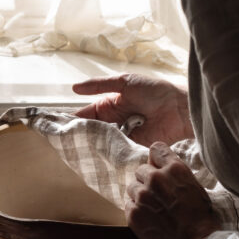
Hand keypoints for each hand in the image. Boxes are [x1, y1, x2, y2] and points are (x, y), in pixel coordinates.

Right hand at [72, 73, 192, 145]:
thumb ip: (99, 85)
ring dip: (92, 145)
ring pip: (102, 143)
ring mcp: (123, 137)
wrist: (179, 108)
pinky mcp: (133, 148)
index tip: (59, 127)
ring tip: (76, 148)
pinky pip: (116, 152)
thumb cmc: (154, 91)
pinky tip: (96, 156)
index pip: (87, 115)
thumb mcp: (124, 82)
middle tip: (64, 141)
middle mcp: (114, 123)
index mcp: (111, 106)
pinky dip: (107, 154)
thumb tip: (74, 88)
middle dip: (80, 135)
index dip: (74, 120)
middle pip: (92, 131)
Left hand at [125, 143, 220, 238]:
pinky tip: (148, 220)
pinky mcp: (133, 214)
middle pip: (141, 170)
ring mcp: (142, 195)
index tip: (158, 168)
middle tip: (158, 197)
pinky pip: (128, 204)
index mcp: (175, 169)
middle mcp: (156, 178)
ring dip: (140, 195)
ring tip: (153, 210)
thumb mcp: (196, 189)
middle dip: (147, 181)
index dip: (156, 160)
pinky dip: (135, 210)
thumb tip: (164, 168)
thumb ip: (178, 176)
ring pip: (132, 187)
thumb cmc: (203, 221)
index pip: (156, 149)